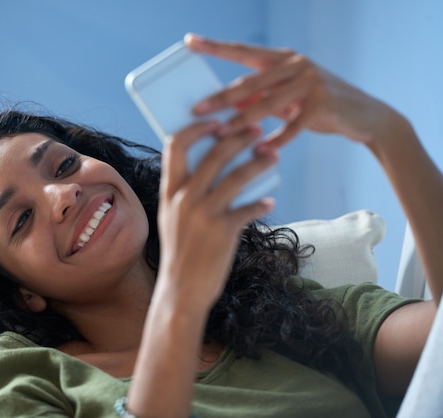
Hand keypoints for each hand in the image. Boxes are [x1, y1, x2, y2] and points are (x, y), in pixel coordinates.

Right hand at [157, 120, 275, 311]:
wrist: (182, 290)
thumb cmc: (180, 252)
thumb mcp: (171, 218)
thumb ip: (184, 193)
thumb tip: (207, 166)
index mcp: (169, 192)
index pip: (176, 145)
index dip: (198, 128)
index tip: (218, 123)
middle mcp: (184, 198)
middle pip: (215, 153)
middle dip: (239, 136)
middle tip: (257, 130)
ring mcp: (204, 214)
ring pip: (237, 175)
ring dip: (259, 162)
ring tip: (272, 155)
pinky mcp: (223, 231)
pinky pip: (248, 208)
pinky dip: (260, 203)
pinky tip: (268, 201)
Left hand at [185, 34, 397, 148]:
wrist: (367, 116)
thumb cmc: (320, 106)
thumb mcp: (288, 99)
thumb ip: (261, 98)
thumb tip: (229, 104)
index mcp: (283, 59)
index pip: (242, 51)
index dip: (215, 47)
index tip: (189, 41)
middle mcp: (296, 65)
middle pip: (249, 82)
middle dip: (221, 98)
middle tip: (197, 109)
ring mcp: (311, 82)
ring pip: (267, 103)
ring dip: (242, 122)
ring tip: (221, 135)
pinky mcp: (323, 103)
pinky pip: (293, 126)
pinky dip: (276, 140)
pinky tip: (261, 151)